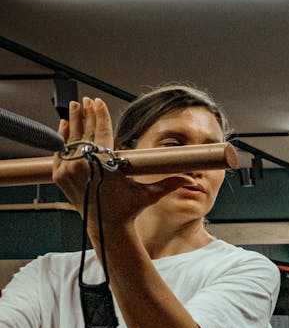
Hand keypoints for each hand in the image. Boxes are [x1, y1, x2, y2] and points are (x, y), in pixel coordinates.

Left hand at [52, 97, 175, 227]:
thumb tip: (189, 180)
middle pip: (84, 132)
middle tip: (86, 100)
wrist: (107, 226)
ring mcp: (68, 170)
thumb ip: (168, 183)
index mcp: (104, 166)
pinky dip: (63, 137)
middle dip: (86, 114)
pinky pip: (60, 151)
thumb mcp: (149, 194)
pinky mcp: (59, 175)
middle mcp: (83, 166)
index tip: (98, 102)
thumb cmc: (129, 209)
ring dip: (73, 122)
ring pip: (70, 140)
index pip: (101, 133)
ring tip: (75, 107)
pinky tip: (65, 125)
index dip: (100, 116)